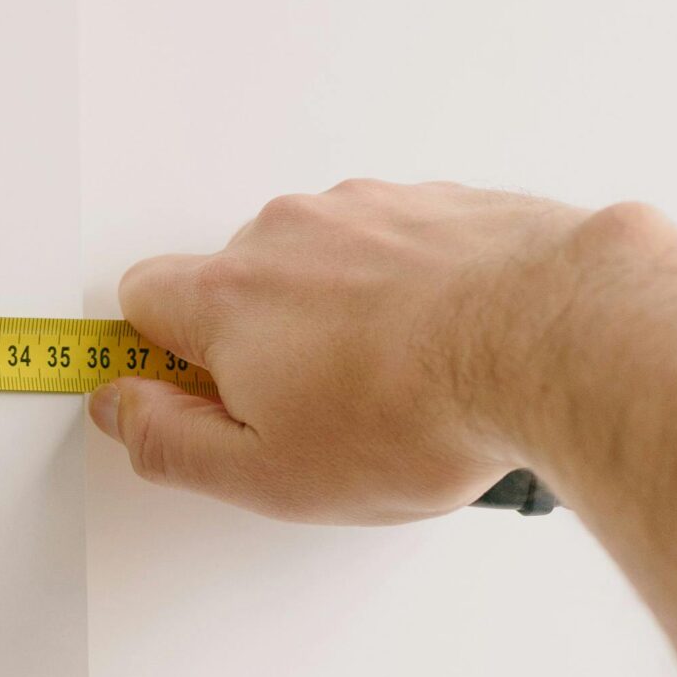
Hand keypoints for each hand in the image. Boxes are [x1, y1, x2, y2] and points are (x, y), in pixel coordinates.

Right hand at [89, 178, 591, 522]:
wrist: (557, 340)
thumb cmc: (422, 410)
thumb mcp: (268, 474)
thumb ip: (169, 442)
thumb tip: (120, 412)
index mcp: (229, 295)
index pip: (142, 300)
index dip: (163, 358)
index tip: (202, 401)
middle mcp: (288, 232)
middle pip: (241, 282)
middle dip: (265, 342)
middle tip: (321, 414)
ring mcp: (370, 209)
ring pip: (326, 262)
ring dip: (346, 314)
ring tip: (404, 384)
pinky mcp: (444, 202)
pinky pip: (405, 246)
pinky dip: (418, 290)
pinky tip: (454, 347)